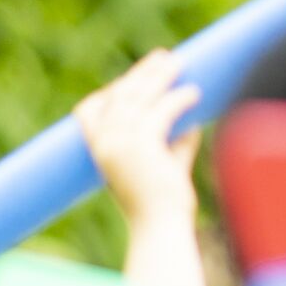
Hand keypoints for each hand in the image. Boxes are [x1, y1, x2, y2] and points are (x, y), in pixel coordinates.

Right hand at [75, 49, 199, 227]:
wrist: (159, 229)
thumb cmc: (160, 206)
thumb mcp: (162, 166)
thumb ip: (173, 144)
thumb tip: (191, 125)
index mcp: (98, 150)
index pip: (91, 109)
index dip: (114, 90)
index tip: (137, 76)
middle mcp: (104, 143)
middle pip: (119, 95)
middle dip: (142, 73)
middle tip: (163, 57)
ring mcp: (120, 143)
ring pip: (139, 97)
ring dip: (160, 77)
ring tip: (179, 64)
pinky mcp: (142, 146)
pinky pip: (161, 112)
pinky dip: (178, 99)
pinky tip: (193, 92)